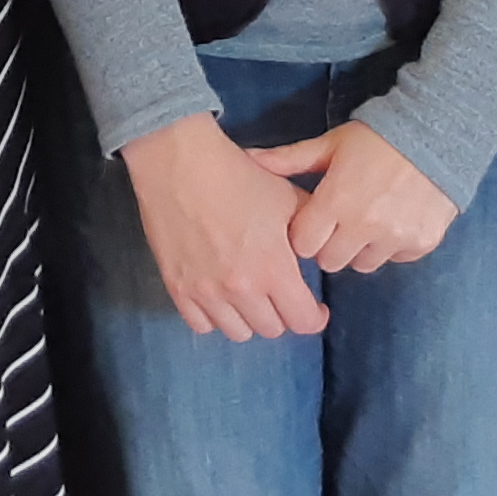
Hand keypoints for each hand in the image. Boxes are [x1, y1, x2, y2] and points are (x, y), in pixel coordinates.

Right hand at [121, 116, 328, 338]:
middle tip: (281, 294)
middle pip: (272, 329)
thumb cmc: (238, 175)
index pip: (303, 321)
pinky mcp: (177, 288)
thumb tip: (318, 252)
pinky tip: (220, 297)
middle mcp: (240, 289)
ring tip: (250, 297)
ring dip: (250, 318)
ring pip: (237, 333)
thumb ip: (309, 231)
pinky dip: (215, 317)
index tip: (316, 307)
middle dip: (283, 314)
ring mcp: (205, 293)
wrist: (180, 162)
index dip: (316, 317)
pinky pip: (201, 325)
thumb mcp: (287, 197)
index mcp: (272, 268)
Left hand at [252, 121, 456, 274]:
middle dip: (330, 244)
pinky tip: (396, 218)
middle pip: (330, 261)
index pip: (303, 245)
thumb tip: (248, 159)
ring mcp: (396, 237)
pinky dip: (393, 245)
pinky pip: (396, 258)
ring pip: (363, 264)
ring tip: (370, 218)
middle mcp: (365, 226)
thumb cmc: (376, 138)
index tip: (315, 219)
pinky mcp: (421, 243)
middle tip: (342, 220)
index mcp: (336, 202)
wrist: (438, 133)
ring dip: (361, 248)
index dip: (306, 233)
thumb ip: (288, 159)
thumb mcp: (330, 145)